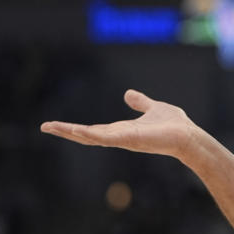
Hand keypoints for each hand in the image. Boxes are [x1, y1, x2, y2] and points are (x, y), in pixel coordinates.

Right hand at [40, 89, 196, 159]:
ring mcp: (122, 139)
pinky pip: (104, 137)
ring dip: (70, 132)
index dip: (76, 128)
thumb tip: (128, 94)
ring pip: (91, 137)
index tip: (58, 125)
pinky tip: (73, 130)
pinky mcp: (127, 140)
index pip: (94, 130)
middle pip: (87, 135)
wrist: (188, 136)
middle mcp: (119, 137)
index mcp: (122, 130)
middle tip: (45, 127)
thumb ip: (141, 102)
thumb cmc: (174, 125)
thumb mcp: (153, 108)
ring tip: (50, 127)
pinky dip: (88, 134)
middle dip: (66, 131)